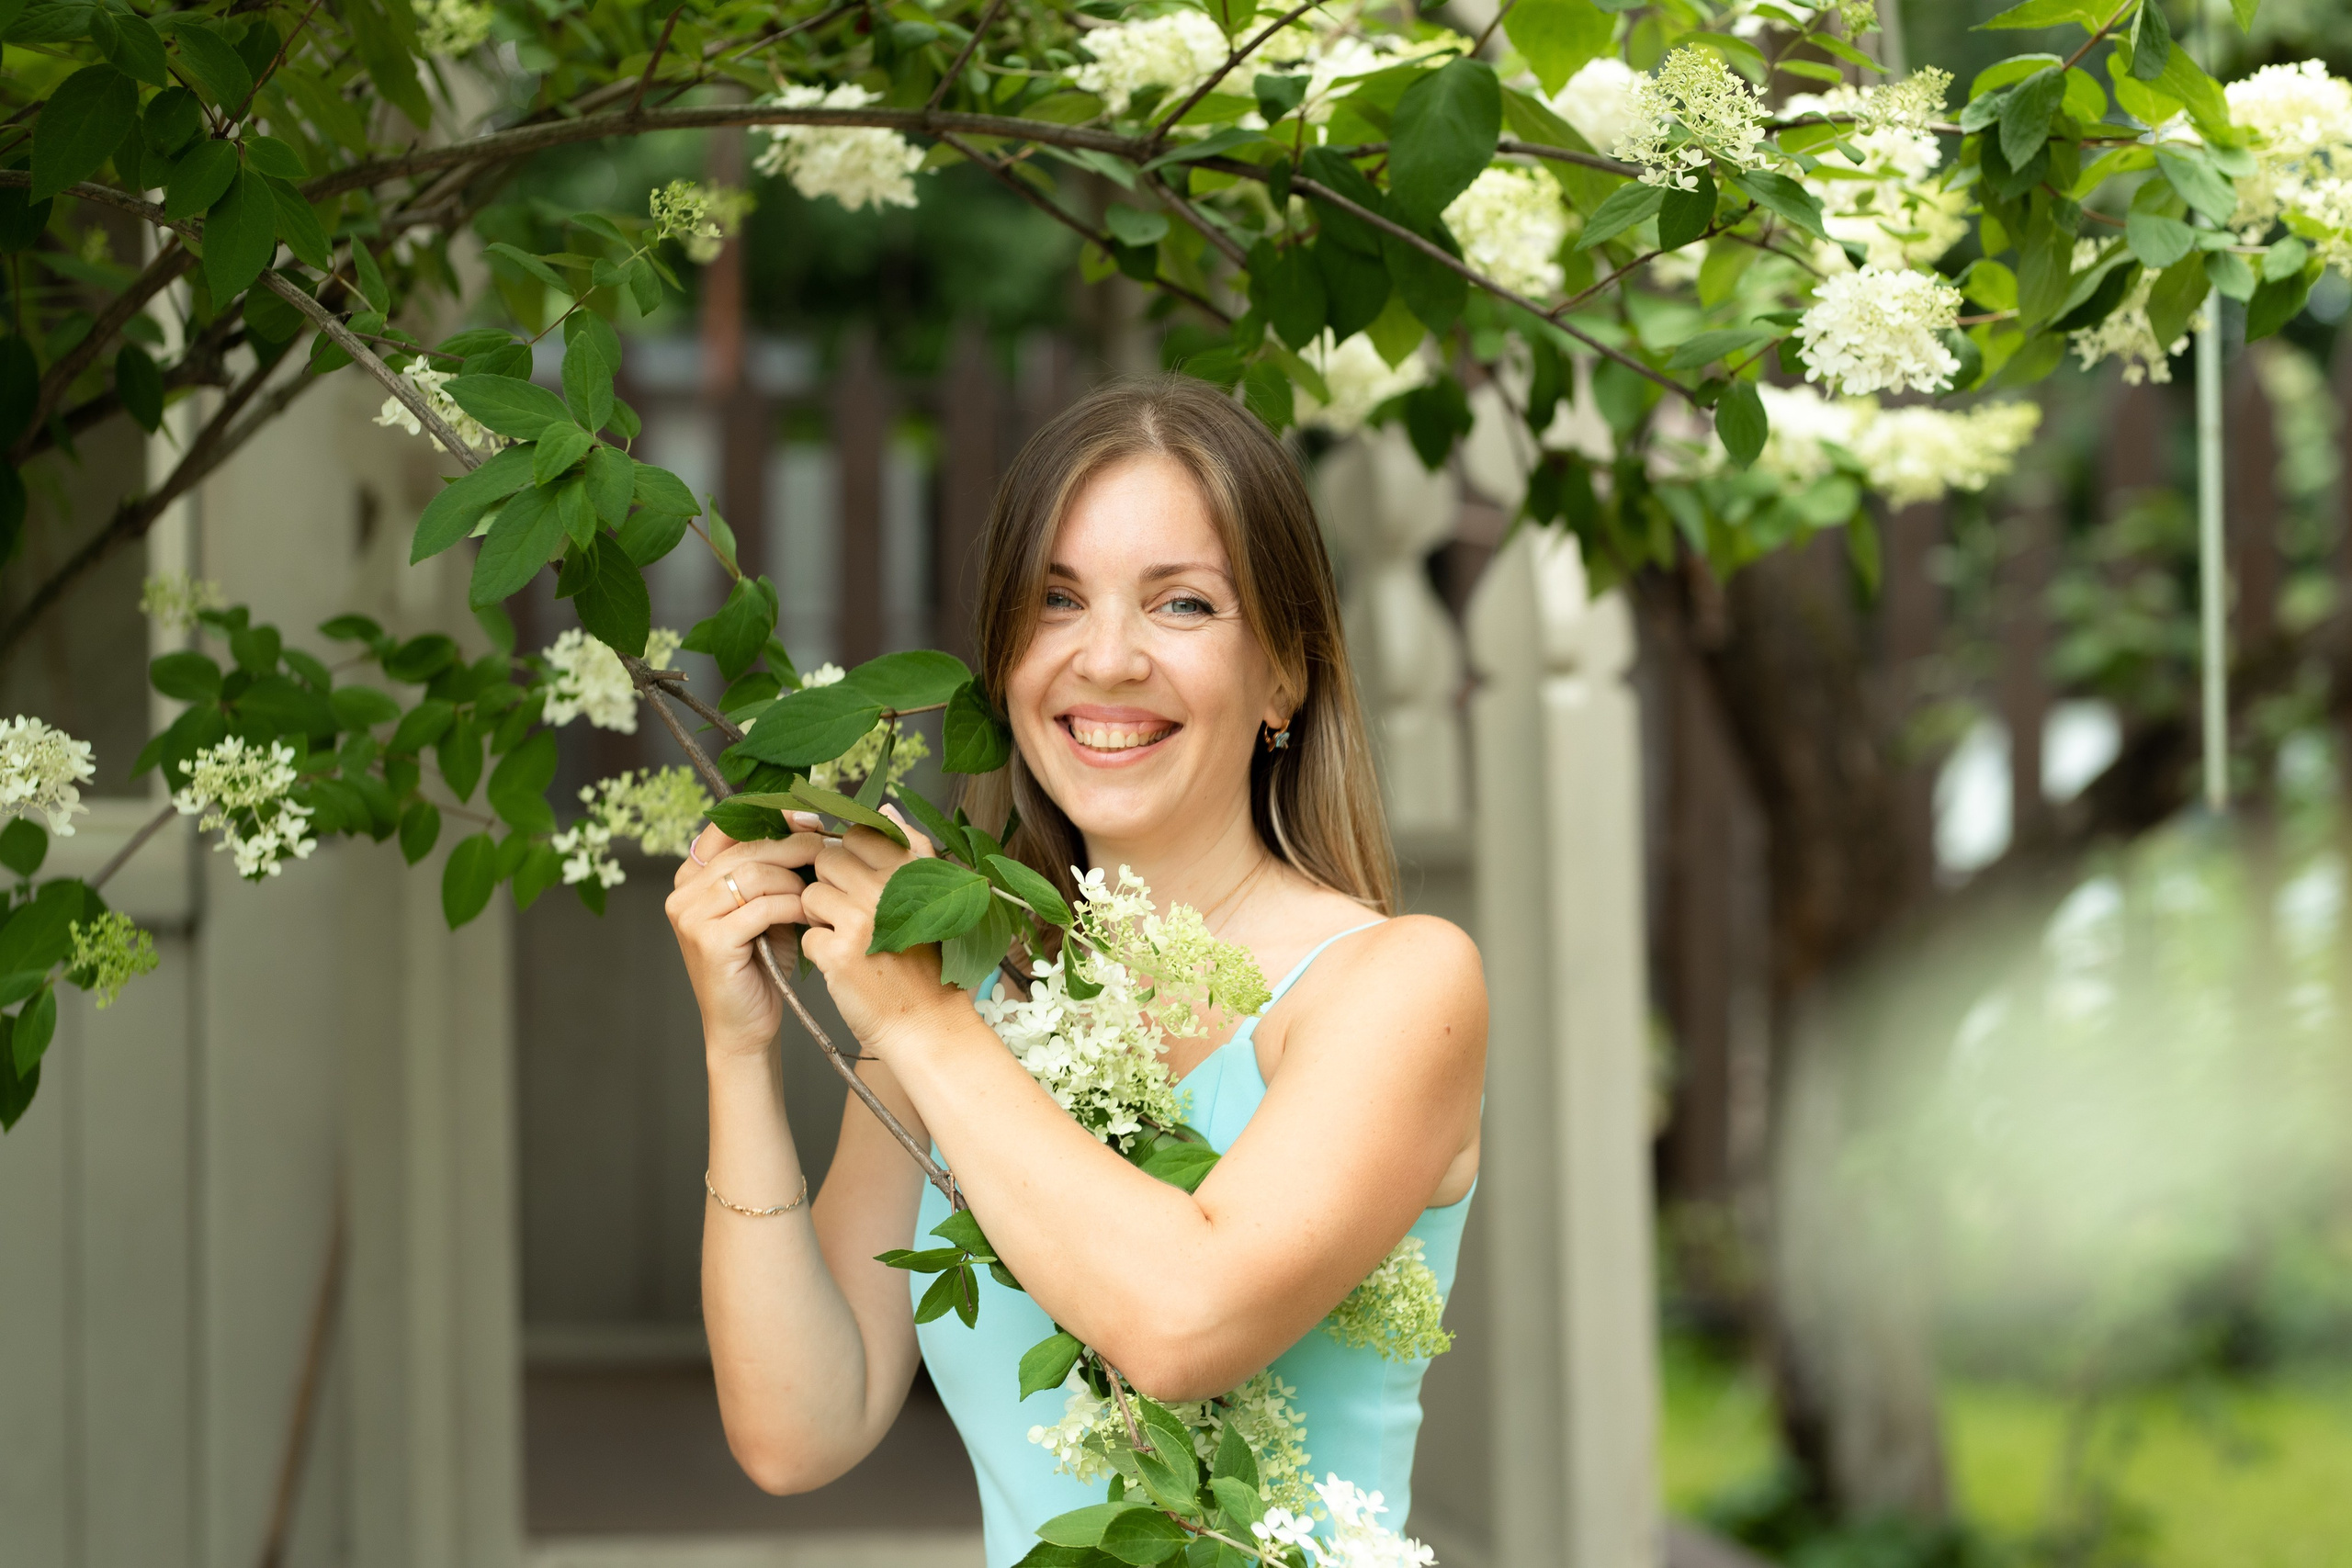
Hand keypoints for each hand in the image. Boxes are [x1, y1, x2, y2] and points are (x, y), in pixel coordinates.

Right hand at [666, 823, 814, 1059]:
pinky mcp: (708, 940)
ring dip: (795, 880)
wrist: (747, 1025)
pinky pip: (761, 908)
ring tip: (818, 893)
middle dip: (793, 845)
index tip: (807, 818)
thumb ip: (774, 867)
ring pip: (753, 875)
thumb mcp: (767, 905)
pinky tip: (810, 914)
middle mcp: (682, 892)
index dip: (769, 816)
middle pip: (745, 848)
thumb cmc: (761, 963)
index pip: (725, 827)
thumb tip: (808, 823)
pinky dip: (792, 906)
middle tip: (828, 849)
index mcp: (692, 877)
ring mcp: (690, 917)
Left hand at [796, 805, 965, 1059]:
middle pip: (826, 859)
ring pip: (810, 895)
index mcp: (911, 869)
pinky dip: (819, 950)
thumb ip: (911, 848)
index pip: (858, 833)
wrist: (926, 1022)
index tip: (857, 880)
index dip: (848, 855)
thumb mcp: (933, 896)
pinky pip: (807, 933)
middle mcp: (887, 888)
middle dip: (829, 883)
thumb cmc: (926, 959)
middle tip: (849, 913)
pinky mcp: (839, 953)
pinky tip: (843, 963)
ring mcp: (861, 920)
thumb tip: (885, 808)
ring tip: (847, 938)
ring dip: (820, 916)